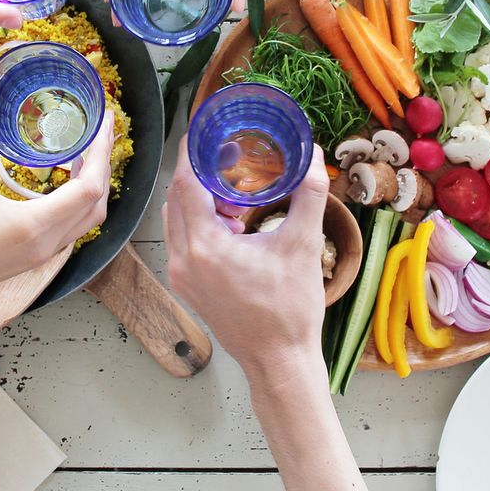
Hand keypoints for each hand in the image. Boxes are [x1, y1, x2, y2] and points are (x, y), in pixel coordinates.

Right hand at [0, 113, 116, 331]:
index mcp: (36, 225)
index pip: (89, 187)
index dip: (102, 153)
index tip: (104, 123)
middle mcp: (48, 242)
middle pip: (96, 203)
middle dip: (103, 165)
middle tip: (99, 131)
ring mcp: (42, 254)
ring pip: (86, 219)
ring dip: (93, 186)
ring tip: (85, 152)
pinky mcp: (32, 258)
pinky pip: (69, 228)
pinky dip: (76, 202)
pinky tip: (62, 182)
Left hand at [162, 138, 328, 376]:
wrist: (279, 360)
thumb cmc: (289, 309)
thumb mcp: (303, 244)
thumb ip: (308, 193)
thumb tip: (313, 154)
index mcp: (205, 247)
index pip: (186, 184)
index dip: (192, 153)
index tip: (203, 130)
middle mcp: (182, 259)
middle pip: (177, 198)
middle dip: (199, 172)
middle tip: (226, 155)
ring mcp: (181, 275)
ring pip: (176, 219)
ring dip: (198, 198)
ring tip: (234, 192)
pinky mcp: (187, 285)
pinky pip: (182, 240)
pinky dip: (199, 222)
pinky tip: (233, 224)